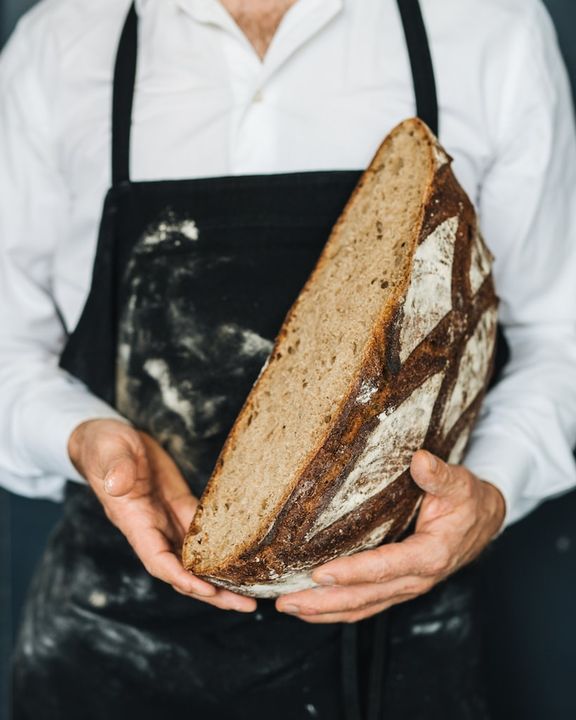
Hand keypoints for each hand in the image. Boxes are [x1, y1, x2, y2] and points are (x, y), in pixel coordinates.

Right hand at [68, 419, 256, 612]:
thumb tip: (117, 485)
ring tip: (250, 592)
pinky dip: (221, 548)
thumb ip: (113, 468)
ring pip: (195, 558)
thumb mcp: (107, 450)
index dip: (181, 578)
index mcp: (133, 520)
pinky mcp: (178, 504)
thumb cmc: (102, 444)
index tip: (207, 591)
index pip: (158, 560)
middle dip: (211, 592)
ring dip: (220, 577)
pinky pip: (202, 532)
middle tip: (245, 606)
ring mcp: (166, 518)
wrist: (107, 437)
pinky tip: (242, 557)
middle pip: (182, 571)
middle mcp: (151, 527)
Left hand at [276, 449, 504, 622]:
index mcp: (430, 554)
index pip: (385, 567)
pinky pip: (367, 604)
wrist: (483, 520)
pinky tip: (313, 608)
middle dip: (324, 602)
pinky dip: (338, 609)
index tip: (319, 574)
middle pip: (366, 596)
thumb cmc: (467, 500)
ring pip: (362, 606)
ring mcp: (407, 587)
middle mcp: (417, 578)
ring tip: (290, 607)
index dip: (352, 572)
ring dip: (325, 611)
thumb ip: (439, 475)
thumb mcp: (458, 483)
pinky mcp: (399, 587)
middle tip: (286, 601)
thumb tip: (420, 460)